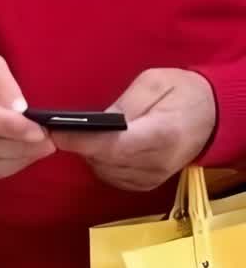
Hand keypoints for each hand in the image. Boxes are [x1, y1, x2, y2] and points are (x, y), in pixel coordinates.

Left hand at [52, 68, 216, 191]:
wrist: (211, 117)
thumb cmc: (182, 92)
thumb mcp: (154, 83)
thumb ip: (125, 105)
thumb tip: (95, 123)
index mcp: (161, 134)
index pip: (114, 145)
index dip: (82, 140)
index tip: (54, 131)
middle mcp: (156, 163)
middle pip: (105, 160)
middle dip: (79, 144)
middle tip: (58, 126)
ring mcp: (153, 178)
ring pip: (105, 171)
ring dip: (89, 153)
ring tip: (78, 133)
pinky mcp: (147, 184)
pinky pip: (113, 177)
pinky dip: (101, 162)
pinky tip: (99, 146)